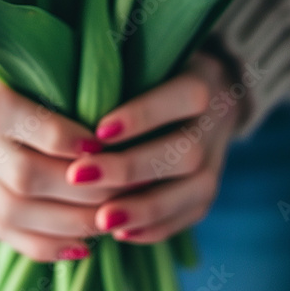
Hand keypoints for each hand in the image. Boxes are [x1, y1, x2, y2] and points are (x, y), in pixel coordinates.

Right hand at [0, 50, 118, 261]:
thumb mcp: (13, 49)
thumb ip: (51, 67)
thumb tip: (112, 92)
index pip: (7, 114)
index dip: (54, 133)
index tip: (100, 142)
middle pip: (20, 174)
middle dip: (79, 187)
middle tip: (127, 184)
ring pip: (15, 211)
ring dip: (71, 221)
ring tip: (115, 216)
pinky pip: (6, 233)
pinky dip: (47, 245)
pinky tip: (85, 245)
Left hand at [66, 52, 245, 243]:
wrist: (207, 98)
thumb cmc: (157, 72)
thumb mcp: (147, 58)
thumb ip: (121, 75)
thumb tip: (71, 102)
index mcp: (204, 80)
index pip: (184, 96)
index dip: (143, 115)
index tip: (99, 130)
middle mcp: (217, 123)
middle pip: (185, 152)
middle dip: (130, 168)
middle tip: (79, 176)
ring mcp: (217, 162)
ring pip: (192, 192)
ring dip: (143, 208)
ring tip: (99, 218)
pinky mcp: (209, 193)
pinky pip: (188, 217)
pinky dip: (154, 228)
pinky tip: (119, 232)